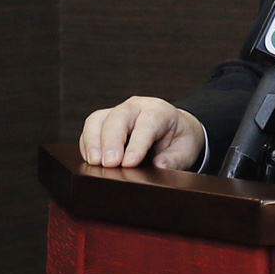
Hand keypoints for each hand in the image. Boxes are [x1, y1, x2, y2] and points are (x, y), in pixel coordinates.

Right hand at [80, 96, 207, 170]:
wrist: (175, 129)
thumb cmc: (179, 139)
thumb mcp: (186, 150)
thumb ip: (174, 159)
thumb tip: (159, 166)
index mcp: (160, 111)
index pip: (146, 124)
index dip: (137, 144)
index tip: (129, 163)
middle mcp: (136, 107)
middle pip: (118, 118)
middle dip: (111, 142)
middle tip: (109, 164)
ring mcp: (118, 112)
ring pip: (98, 120)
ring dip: (94, 142)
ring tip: (95, 163)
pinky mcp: (104, 121)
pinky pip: (90, 128)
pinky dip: (87, 144)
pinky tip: (91, 160)